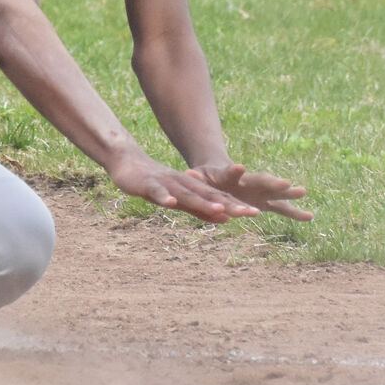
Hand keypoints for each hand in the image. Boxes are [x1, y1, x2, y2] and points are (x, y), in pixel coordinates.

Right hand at [108, 155, 280, 224]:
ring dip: (203, 202)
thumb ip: (201, 210)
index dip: (236, 206)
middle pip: (210, 196)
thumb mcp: (181, 200)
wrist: (129, 164)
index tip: (255, 213)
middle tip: (251, 212)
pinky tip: (170, 203)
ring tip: (220, 210)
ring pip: (188, 194)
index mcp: (194, 189)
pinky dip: (164, 197)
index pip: (218, 199)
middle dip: (230, 205)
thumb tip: (225, 220)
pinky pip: (158, 191)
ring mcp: (168, 183)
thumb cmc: (157, 185)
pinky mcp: (150, 184)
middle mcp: (185, 184)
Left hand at [193, 162, 311, 221]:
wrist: (222, 176)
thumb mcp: (201, 176)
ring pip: (277, 193)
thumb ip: (198, 177)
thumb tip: (189, 174)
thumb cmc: (209, 178)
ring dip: (288, 194)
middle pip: (263, 181)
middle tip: (287, 183)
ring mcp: (260, 192)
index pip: (234, 173)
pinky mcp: (265, 202)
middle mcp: (250, 182)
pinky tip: (310, 216)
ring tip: (304, 190)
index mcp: (232, 176)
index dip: (236, 172)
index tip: (240, 168)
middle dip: (274, 183)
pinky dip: (295, 213)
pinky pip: (283, 209)